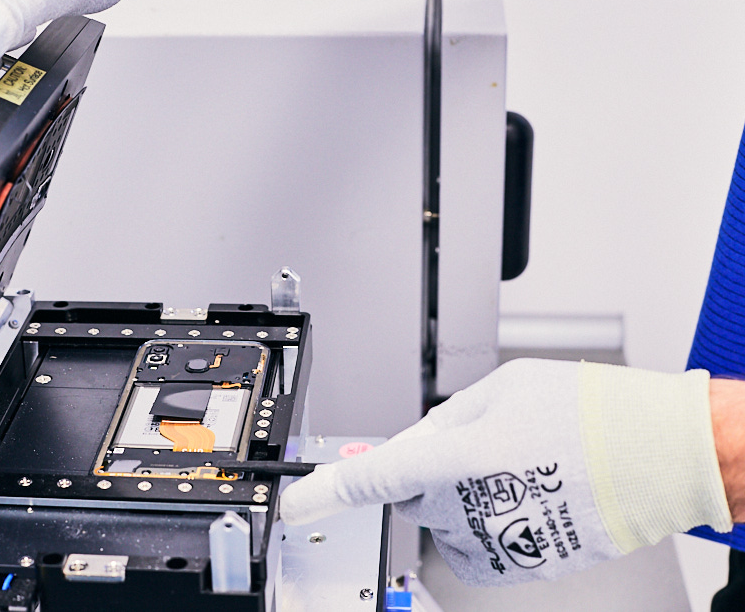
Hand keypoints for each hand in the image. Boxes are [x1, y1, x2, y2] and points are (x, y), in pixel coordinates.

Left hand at [279, 359, 731, 584]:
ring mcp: (491, 539)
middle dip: (428, 469)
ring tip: (514, 468)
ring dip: (460, 497)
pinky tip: (522, 496)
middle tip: (479, 444)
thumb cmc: (586, 415)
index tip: (299, 501)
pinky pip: (473, 545)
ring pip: (442, 519)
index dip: (328, 489)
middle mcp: (464, 504)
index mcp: (452, 454)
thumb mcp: (499, 388)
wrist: (652, 458)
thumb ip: (443, 417)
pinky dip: (484, 524)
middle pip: (411, 492)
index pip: (372, 476)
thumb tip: (415, 439)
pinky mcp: (515, 564)